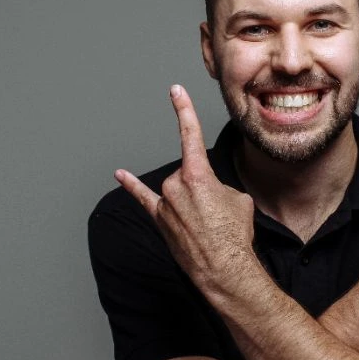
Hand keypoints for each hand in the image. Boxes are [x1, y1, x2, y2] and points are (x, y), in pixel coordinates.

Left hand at [114, 85, 255, 289]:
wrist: (225, 268)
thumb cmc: (235, 235)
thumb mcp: (238, 200)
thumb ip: (219, 187)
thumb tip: (209, 193)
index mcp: (197, 175)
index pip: (189, 134)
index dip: (183, 110)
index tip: (175, 91)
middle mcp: (176, 185)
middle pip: (190, 173)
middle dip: (206, 189)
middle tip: (219, 213)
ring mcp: (165, 203)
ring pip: (179, 190)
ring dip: (195, 203)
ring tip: (209, 225)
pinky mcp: (161, 221)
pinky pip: (144, 199)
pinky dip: (132, 186)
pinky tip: (120, 175)